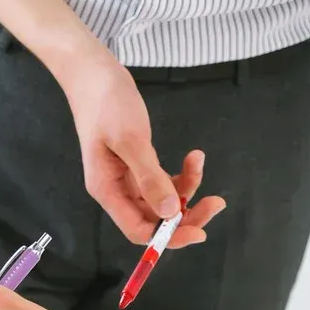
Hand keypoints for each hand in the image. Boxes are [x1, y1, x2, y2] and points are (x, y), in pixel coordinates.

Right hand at [60, 48, 225, 244]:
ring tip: (200, 164)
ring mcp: (127, 180)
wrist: (93, 72)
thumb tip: (170, 212)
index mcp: (108, 192)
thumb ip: (149, 177)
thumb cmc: (106, 103)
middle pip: (154, 222)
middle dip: (186, 217)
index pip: (139, 231)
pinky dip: (182, 175)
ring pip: (162, 203)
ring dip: (188, 192)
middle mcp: (117, 192)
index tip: (199, 231)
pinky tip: (194, 157)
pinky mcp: (138, 166)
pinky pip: (163, 183)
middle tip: (216, 203)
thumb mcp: (130, 139)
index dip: (169, 236)